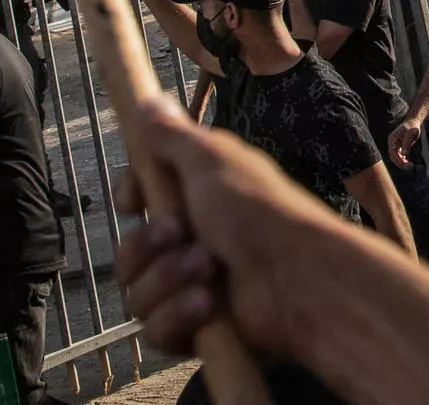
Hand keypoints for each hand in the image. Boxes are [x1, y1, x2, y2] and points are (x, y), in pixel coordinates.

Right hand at [113, 98, 393, 359]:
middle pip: (129, 253)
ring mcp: (193, 287)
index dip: (130, 199)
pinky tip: (207, 304)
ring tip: (207, 268)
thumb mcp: (212, 161)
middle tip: (179, 234)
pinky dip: (178, 316)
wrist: (299, 276)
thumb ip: (174, 136)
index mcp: (196, 199)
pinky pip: (158, 330)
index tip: (132, 199)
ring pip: (138, 295)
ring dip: (167, 279)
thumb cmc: (259, 210)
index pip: (139, 200)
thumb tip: (150, 99)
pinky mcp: (199, 328)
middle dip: (147, 245)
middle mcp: (192, 242)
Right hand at [386, 118, 422, 168]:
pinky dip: (403, 160)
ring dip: (401, 163)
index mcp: (392, 139)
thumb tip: (404, 154)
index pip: (392, 152)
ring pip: (396, 157)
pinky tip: (408, 163)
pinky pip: (399, 156)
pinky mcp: (400, 147)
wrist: (414, 122)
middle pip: (393, 156)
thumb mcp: (410, 133)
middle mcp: (392, 143)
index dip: (398, 159)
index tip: (405, 163)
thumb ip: (407, 143)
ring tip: (410, 166)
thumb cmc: (412, 126)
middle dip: (400, 163)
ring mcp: (395, 145)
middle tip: (409, 166)